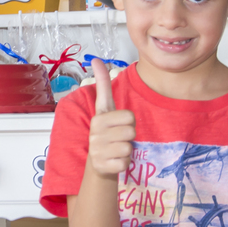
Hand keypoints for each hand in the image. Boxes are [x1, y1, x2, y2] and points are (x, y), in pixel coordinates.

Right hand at [87, 59, 133, 177]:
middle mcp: (95, 134)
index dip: (129, 121)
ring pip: (129, 147)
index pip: (130, 116)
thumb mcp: (105, 108)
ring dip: (127, 150)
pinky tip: (114, 160)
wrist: (98, 162)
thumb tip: (96, 60)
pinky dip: (124, 163)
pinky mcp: (103, 166)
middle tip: (118, 138)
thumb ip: (102, 84)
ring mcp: (98, 151)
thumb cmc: (106, 132)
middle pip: (131, 131)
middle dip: (129, 136)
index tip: (118, 123)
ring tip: (116, 149)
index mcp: (99, 118)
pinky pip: (126, 163)